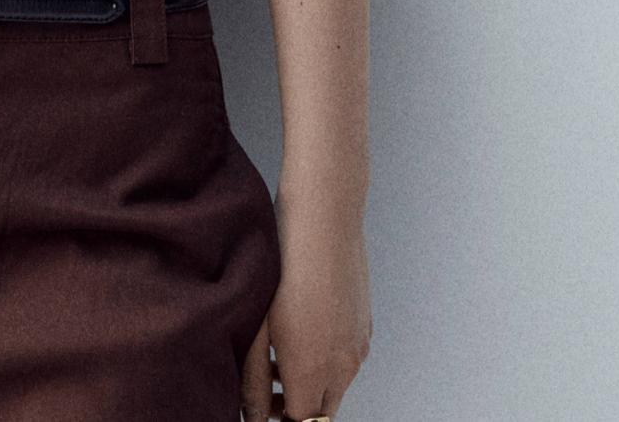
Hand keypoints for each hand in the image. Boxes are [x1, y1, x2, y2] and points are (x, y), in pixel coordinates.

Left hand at [240, 188, 371, 419]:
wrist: (324, 216)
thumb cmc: (283, 262)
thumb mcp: (257, 323)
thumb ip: (253, 378)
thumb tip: (252, 416)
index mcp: (313, 370)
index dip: (278, 418)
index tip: (259, 407)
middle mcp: (344, 365)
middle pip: (321, 412)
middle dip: (294, 409)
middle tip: (263, 386)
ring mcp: (359, 345)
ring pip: (336, 386)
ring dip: (310, 385)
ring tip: (276, 356)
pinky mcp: (366, 325)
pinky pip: (347, 360)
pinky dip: (327, 361)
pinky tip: (301, 329)